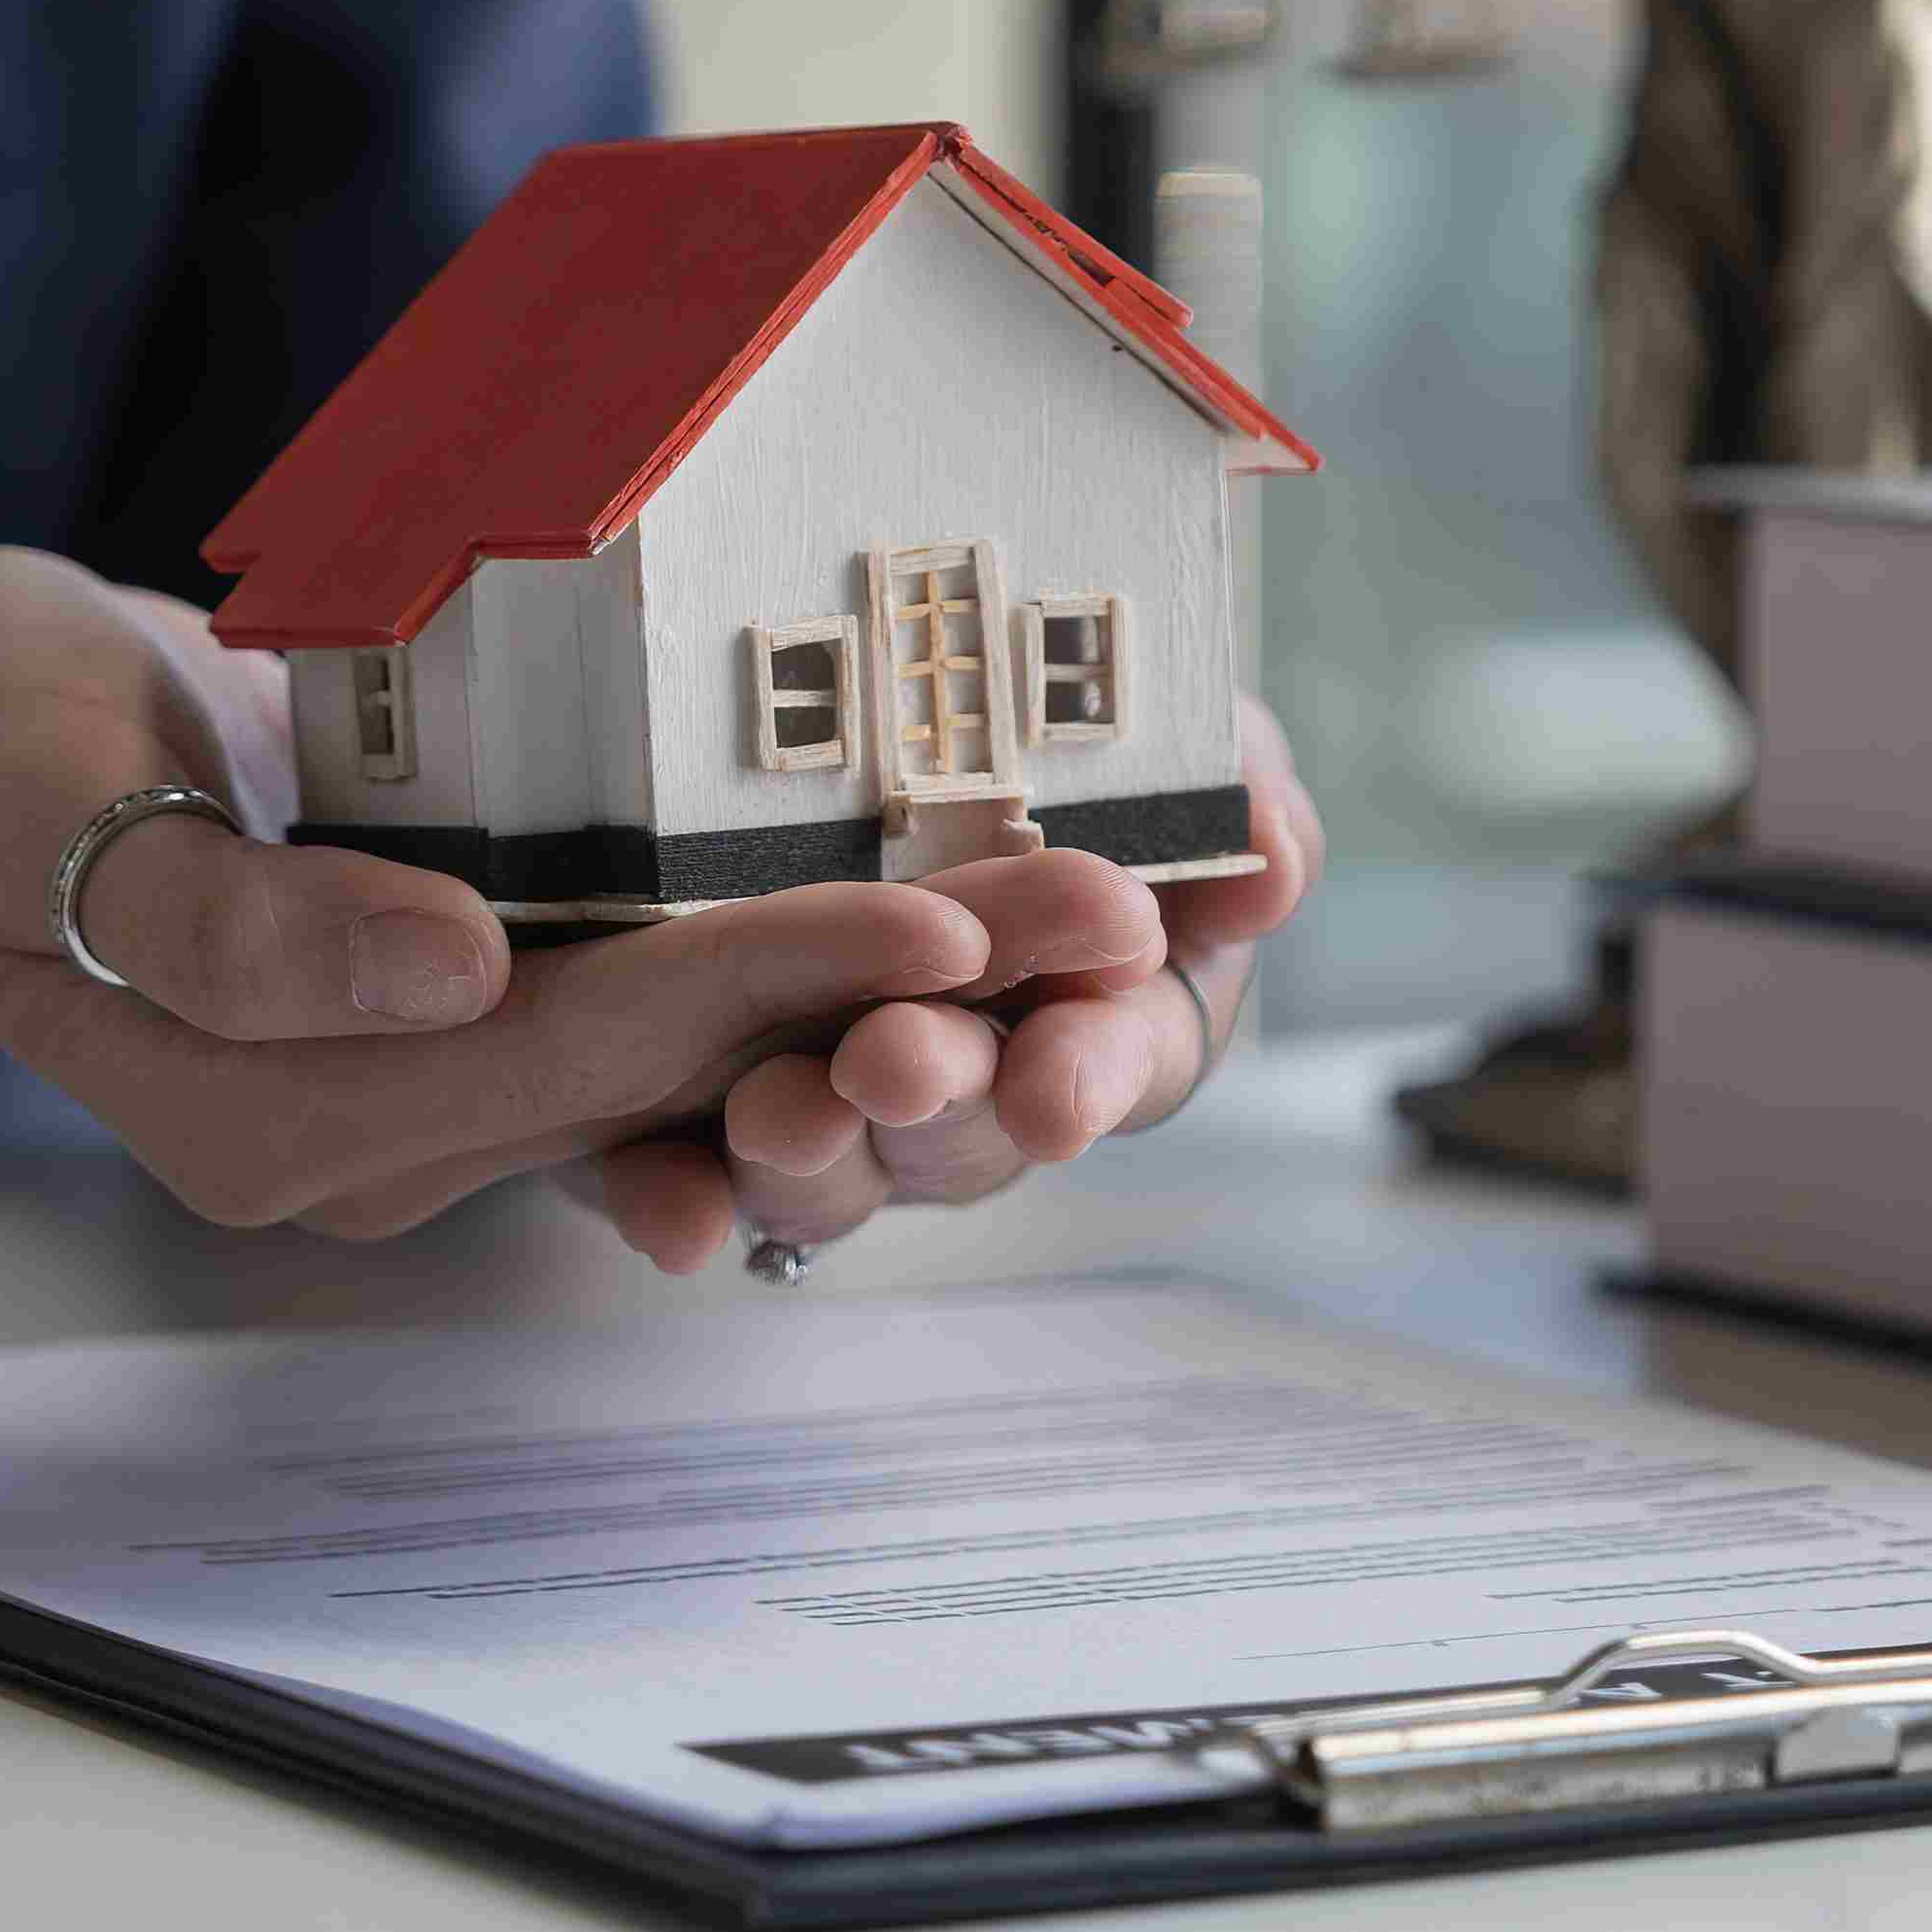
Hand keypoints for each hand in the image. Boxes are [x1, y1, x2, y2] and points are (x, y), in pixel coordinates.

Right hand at [0, 549, 1122, 1236]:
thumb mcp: (57, 794)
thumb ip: (245, 917)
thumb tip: (458, 974)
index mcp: (286, 1116)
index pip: (586, 1040)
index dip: (778, 975)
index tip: (954, 928)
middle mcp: (379, 1131)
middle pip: (684, 1055)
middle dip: (901, 985)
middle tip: (1106, 909)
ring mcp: (427, 1079)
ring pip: (702, 1041)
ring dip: (894, 975)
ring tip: (1087, 895)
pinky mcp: (466, 1007)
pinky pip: (659, 1002)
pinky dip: (802, 950)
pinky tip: (951, 890)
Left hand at [571, 698, 1324, 1273]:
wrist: (842, 719)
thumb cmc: (1039, 742)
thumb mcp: (1154, 731)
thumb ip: (1228, 789)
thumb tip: (1265, 861)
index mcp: (1088, 1004)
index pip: (1115, 1063)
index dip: (1091, 1077)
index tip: (1058, 1084)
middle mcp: (961, 1080)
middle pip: (965, 1129)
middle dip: (938, 1100)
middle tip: (892, 1061)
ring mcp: (828, 1110)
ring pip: (827, 1176)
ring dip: (808, 1157)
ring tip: (776, 1105)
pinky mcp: (685, 1122)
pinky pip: (677, 1187)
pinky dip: (675, 1205)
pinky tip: (667, 1213)